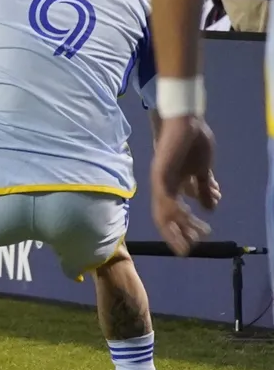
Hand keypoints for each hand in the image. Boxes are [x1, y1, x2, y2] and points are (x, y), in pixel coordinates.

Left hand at [150, 116, 215, 255]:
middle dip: (178, 234)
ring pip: (165, 211)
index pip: (173, 212)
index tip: (199, 240)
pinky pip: (166, 198)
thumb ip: (203, 189)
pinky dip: (177, 211)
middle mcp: (163, 185)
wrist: (187, 119)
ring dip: (181, 226)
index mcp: (173, 184)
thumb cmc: (192, 141)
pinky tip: (189, 219)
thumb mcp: (202, 171)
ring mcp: (160, 179)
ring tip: (196, 237)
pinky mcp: (160, 173)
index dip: (183, 228)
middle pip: (165, 216)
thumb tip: (209, 209)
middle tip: (189, 249)